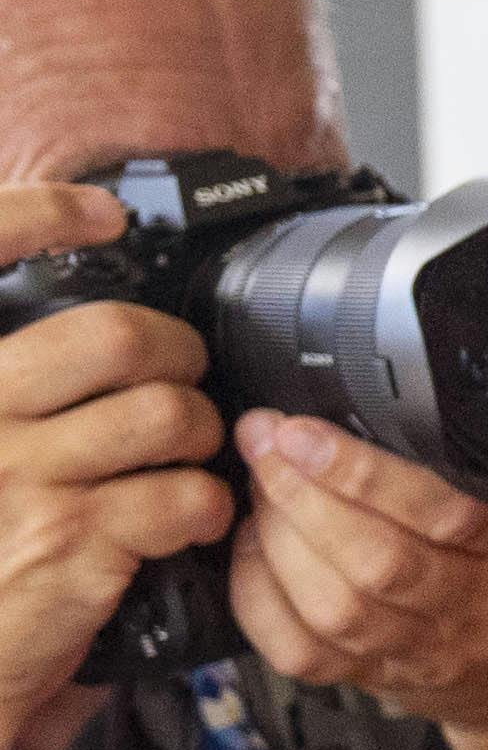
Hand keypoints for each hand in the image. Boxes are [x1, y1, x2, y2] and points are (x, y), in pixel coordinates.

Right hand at [0, 183, 229, 730]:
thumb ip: (18, 389)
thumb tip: (90, 342)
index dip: (39, 213)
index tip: (98, 211)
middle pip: (112, 335)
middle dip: (174, 354)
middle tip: (180, 380)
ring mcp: (18, 474)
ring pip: (162, 414)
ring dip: (198, 436)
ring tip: (186, 458)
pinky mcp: (72, 539)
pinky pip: (182, 494)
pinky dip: (206, 507)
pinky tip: (186, 521)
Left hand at [225, 410, 487, 749]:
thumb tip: (424, 380)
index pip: (450, 513)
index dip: (363, 473)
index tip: (305, 430)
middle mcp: (487, 609)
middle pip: (378, 563)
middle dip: (300, 494)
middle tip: (263, 440)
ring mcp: (433, 652)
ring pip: (334, 607)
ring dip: (276, 539)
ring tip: (260, 485)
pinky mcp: (387, 679)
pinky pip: (303, 652)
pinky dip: (260, 597)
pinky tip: (254, 549)